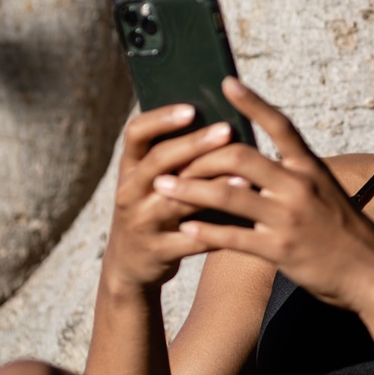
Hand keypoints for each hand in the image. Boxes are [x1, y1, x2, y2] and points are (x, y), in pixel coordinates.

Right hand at [102, 104, 235, 291]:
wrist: (130, 266)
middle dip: (194, 145)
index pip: (136, 133)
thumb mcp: (153, 182)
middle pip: (159, 162)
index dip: (161, 118)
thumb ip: (179, 159)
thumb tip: (226, 125)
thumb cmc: (155, 210)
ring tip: (244, 176)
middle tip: (226, 130)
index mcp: (130, 168)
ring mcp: (141, 223)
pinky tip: (243, 221)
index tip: (191, 108)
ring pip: (175, 202)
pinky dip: (217, 231)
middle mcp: (129, 192)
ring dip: (209, 188)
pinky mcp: (157, 252)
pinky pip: (191, 240)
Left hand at [152, 78, 373, 310]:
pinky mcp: (280, 250)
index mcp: (311, 168)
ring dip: (188, 190)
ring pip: (227, 194)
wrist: (373, 275)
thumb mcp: (326, 195)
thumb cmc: (346, 234)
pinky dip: (205, 232)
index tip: (226, 82)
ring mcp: (289, 218)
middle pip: (240, 155)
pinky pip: (233, 237)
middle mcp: (299, 186)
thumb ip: (294, 177)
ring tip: (161, 187)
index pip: (279, 125)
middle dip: (199, 155)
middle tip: (171, 158)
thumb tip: (256, 164)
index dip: (252, 102)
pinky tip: (185, 230)